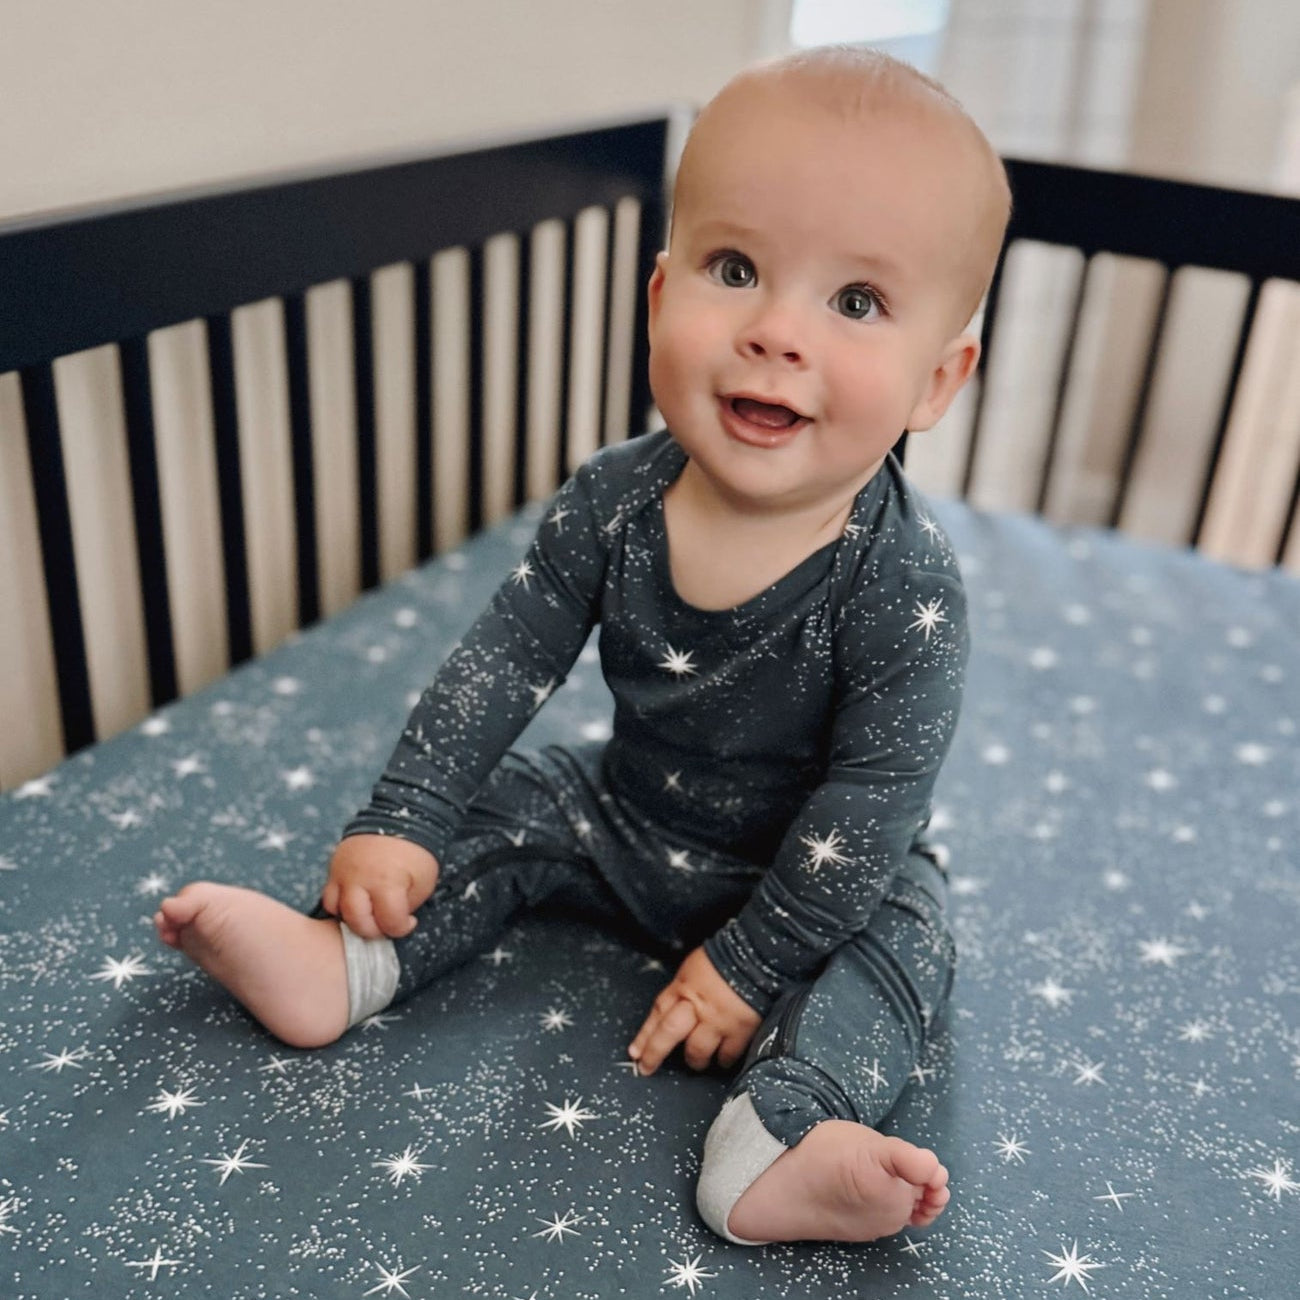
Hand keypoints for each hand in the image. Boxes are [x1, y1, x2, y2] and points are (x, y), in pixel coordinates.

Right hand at [320, 834, 439, 939]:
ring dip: (352, 916)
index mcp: (386, 882)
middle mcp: (359, 879)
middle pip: (356, 921)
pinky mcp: (334, 865)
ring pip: (335, 908)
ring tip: (369, 912)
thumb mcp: (424, 881)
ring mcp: (343, 872)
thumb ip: (406, 905)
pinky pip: (329, 892)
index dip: (401, 928)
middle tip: (386, 922)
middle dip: (374, 930)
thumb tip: (393, 921)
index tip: (408, 922)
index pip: (388, 922)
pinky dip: (340, 902)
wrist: (401, 818)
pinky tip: (358, 900)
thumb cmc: (416, 851)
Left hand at [628, 946, 761, 1075]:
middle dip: (655, 1054)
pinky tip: (722, 1060)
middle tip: (647, 1068)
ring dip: (694, 1060)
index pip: (658, 1014)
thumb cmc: (725, 959)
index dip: (644, 1035)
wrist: (758, 955)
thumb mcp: (694, 969)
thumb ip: (683, 991)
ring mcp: (719, 1019)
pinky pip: (728, 1055)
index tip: (635, 1052)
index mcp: (684, 987)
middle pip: (669, 1034)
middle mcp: (698, 1005)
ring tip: (696, 1062)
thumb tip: (673, 1010)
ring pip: (697, 1050)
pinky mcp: (741, 1029)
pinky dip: (724, 1060)